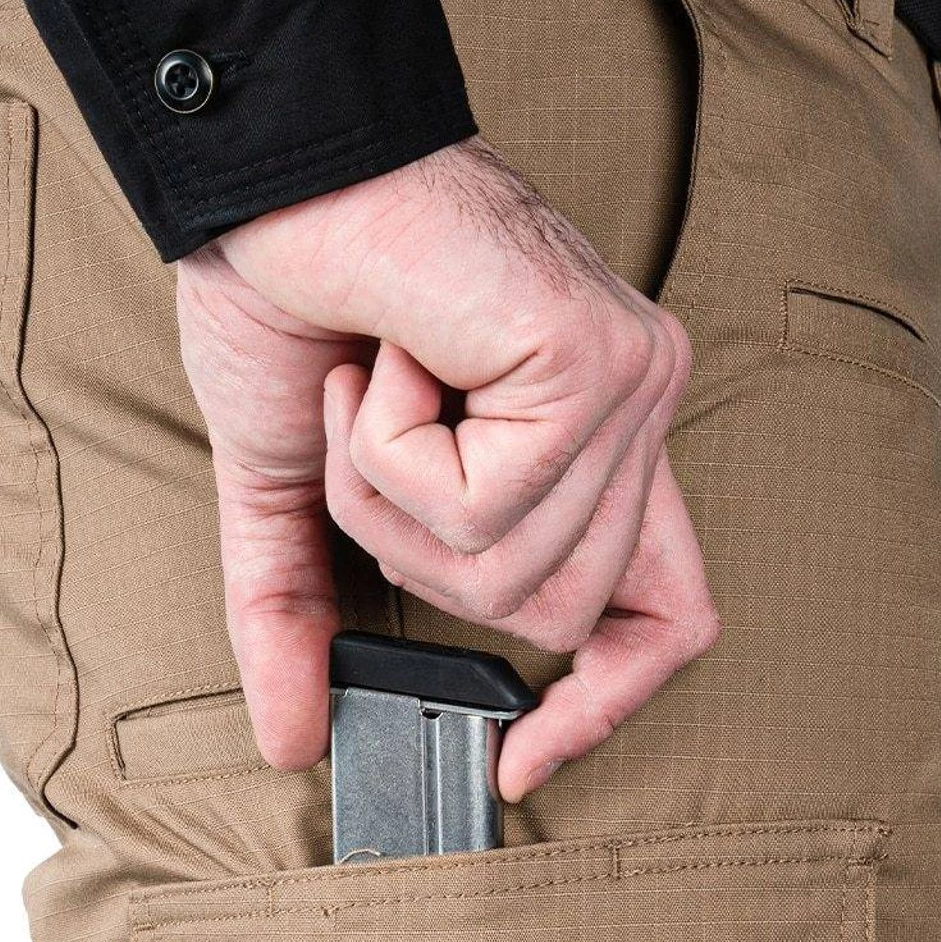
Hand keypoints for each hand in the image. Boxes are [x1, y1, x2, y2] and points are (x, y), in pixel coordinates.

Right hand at [177, 137, 717, 799]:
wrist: (273, 181)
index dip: (604, 709)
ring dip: (390, 497)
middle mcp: (634, 419)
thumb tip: (291, 738)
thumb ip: (302, 612)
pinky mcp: (593, 364)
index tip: (520, 761)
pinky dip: (392, 449)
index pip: (667, 618)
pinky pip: (483, 503)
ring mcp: (628, 392)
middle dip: (418, 556)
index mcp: (588, 449)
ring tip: (374, 387)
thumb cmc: (294, 305)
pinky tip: (390, 359)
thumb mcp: (294, 489)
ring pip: (515, 576)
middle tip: (371, 439)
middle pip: (556, 614)